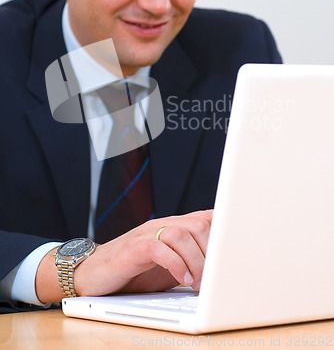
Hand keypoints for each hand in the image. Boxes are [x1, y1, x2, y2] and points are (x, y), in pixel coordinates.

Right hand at [36, 209, 211, 302]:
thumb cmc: (133, 273)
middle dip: (214, 253)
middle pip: (199, 225)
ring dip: (197, 261)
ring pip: (183, 234)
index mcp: (174, 227)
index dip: (226, 231)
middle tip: (216, 279)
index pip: (206, 218)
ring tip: (199, 284)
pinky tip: (183, 280)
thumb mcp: (168, 266)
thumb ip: (190, 260)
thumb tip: (222, 273)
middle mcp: (162, 225)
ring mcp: (147, 233)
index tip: (238, 252)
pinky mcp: (134, 247)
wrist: (93, 274)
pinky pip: (160, 247)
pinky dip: (176, 264)